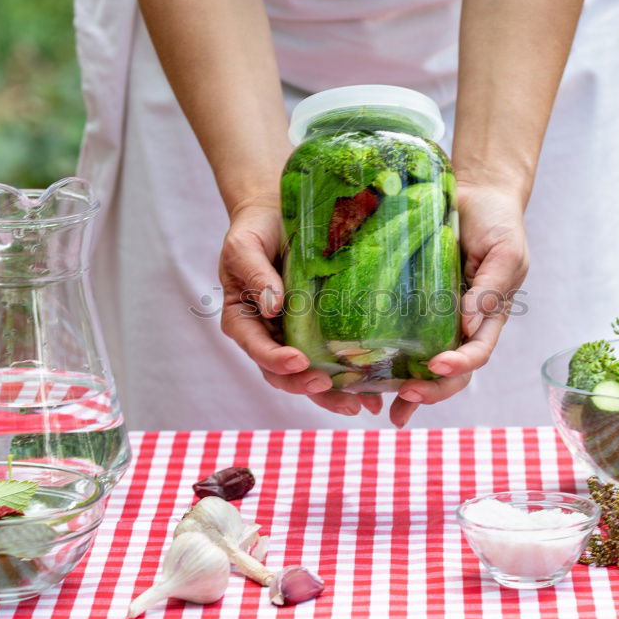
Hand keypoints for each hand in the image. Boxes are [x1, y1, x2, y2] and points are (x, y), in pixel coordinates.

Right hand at [218, 204, 382, 415]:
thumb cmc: (255, 230)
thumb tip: (272, 306)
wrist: (278, 214)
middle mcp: (269, 336)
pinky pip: (334, 361)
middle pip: (283, 374)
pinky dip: (351, 380)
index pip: (256, 348)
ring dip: (331, 394)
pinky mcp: (321, 332)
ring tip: (357, 404)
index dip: (275, 359)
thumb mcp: (244, 246)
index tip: (298, 360)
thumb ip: (254, 274)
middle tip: (329, 385)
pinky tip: (374, 393)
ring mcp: (295, 337)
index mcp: (244, 321)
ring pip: (310, 376)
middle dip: (306, 385)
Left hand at [388, 184, 529, 426]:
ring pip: (422, 364)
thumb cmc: (497, 224)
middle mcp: (461, 325)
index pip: (477, 353)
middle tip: (406, 395)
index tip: (438, 366)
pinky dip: (384, 360)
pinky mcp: (410, 304)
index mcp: (487, 318)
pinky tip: (364, 378)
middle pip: (449, 372)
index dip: (459, 365)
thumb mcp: (504, 253)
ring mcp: (435, 317)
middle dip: (430, 389)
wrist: (476, 193)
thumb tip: (470, 325)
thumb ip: (490, 288)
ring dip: (405, 388)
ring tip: (383, 407)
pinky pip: (398, 335)